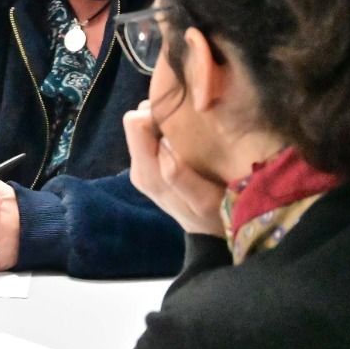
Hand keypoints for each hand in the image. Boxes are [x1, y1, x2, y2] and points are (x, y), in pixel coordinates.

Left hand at [124, 102, 225, 235]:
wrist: (210, 236)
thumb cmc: (214, 217)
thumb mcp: (205, 200)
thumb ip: (180, 175)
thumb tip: (164, 143)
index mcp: (147, 171)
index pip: (135, 123)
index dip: (158, 112)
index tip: (185, 114)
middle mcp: (138, 166)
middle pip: (138, 120)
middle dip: (162, 113)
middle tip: (192, 118)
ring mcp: (142, 165)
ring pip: (146, 126)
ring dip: (166, 121)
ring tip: (193, 127)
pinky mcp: (151, 165)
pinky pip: (153, 135)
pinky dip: (169, 130)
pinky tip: (190, 137)